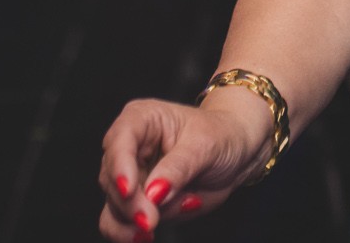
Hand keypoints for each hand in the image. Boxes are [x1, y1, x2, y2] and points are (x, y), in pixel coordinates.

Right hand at [98, 91, 268, 238]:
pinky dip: (129, 233)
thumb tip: (154, 193)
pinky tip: (146, 237)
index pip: (119, 140)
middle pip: (112, 178)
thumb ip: (179, 168)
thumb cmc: (222, 136)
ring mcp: (131, 177)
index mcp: (141, 119)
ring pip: (114, 205)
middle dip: (131, 203)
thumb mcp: (207, 145)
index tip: (129, 190)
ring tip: (156, 226)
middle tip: (150, 220)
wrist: (237, 154)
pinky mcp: (137, 202)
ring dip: (132, 221)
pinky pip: (120, 223)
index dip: (120, 166)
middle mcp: (129, 147)